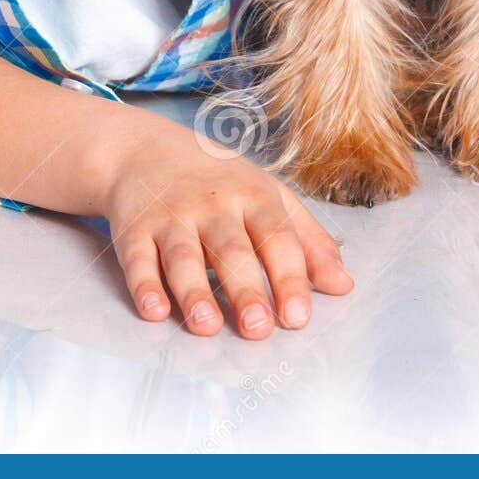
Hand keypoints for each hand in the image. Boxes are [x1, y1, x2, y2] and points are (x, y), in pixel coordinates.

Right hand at [95, 125, 352, 337]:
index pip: (276, 237)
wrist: (143, 149)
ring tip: (207, 325)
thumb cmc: (218, 180)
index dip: (288, 277)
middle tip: (257, 329)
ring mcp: (171, 216)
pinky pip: (138, 258)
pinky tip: (154, 309)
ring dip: (193, 291)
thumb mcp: (267, 194)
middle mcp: (212, 205)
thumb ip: (307, 239)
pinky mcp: (134, 229)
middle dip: (244, 289)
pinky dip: (144, 284)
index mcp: (252, 196)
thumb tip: (344, 285)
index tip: (298, 317)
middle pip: (230, 250)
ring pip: (183, 256)